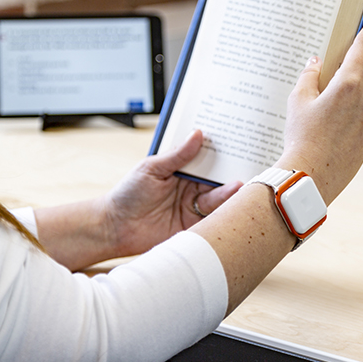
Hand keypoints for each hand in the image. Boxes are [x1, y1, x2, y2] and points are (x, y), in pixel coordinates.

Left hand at [102, 130, 241, 256]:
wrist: (115, 227)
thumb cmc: (128, 193)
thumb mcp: (152, 168)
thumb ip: (177, 155)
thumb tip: (198, 134)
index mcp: (182, 169)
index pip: (206, 158)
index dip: (221, 152)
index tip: (237, 144)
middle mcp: (191, 186)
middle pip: (217, 178)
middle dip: (231, 171)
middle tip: (247, 164)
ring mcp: (193, 206)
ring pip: (218, 197)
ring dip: (229, 192)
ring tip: (239, 185)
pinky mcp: (194, 225)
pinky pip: (212, 218)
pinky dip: (222, 212)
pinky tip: (230, 206)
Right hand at [276, 15, 362, 204]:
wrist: (312, 176)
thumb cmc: (302, 137)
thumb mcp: (298, 100)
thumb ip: (309, 75)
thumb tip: (316, 62)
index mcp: (350, 83)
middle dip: (352, 67)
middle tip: (333, 70)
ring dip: (353, 91)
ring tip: (329, 104)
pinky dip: (356, 110)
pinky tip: (335, 122)